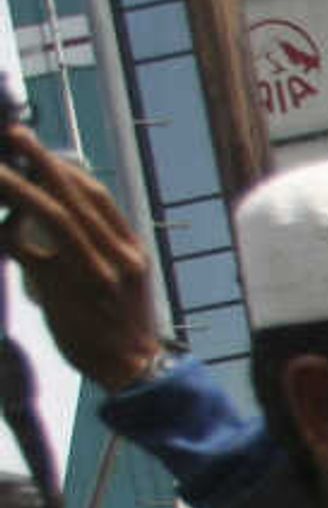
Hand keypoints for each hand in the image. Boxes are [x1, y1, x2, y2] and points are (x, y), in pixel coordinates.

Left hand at [0, 128, 168, 388]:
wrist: (135, 371)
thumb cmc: (121, 329)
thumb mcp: (124, 282)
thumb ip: (99, 251)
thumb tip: (56, 225)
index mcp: (132, 251)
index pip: (98, 197)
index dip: (66, 169)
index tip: (41, 151)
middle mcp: (117, 256)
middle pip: (74, 196)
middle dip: (41, 161)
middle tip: (15, 136)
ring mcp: (93, 271)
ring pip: (53, 214)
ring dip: (19, 186)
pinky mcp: (65, 290)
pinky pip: (27, 250)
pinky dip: (7, 233)